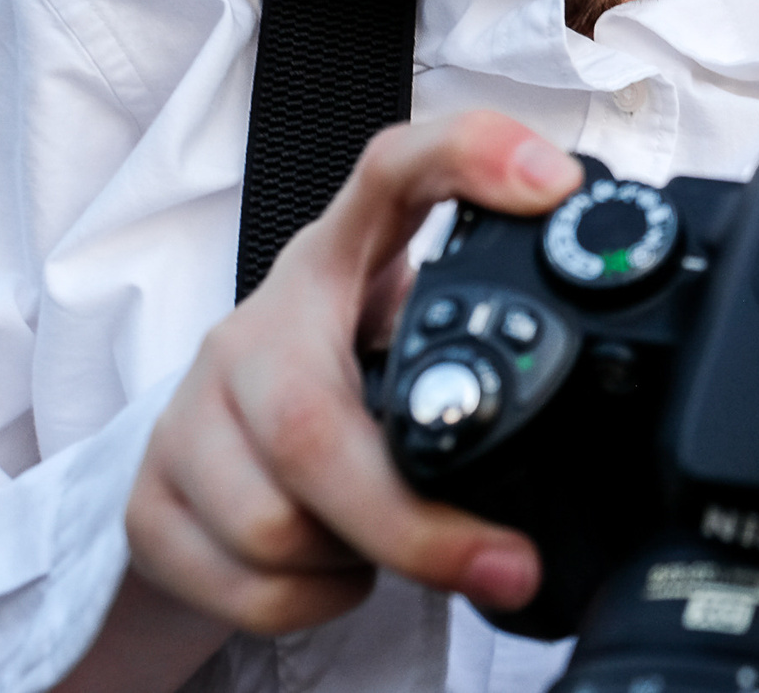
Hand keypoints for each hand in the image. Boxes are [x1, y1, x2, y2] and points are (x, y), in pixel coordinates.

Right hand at [76, 112, 582, 682]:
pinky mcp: (148, 498)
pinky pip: (246, 584)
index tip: (553, 187)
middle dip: (414, 521)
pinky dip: (313, 601)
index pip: (395, 172)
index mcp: (338, 262)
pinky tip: (337, 568)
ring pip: (274, 523)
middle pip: (310, 423)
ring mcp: (189, 412)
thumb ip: (484, 330)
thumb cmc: (336, 385)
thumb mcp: (410, 337)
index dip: (468, 157)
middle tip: (509, 564)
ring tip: (392, 539)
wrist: (208, 460)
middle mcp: (255, 326)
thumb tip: (610, 370)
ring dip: (359, 560)